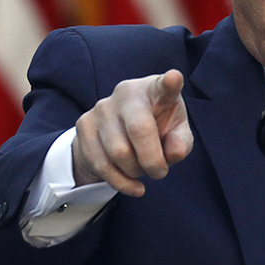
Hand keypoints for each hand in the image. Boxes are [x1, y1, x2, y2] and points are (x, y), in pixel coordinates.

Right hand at [72, 69, 192, 195]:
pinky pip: (103, 165)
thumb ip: (180, 142)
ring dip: (136, 171)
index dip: (169, 83)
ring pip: (119, 153)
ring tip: (141, 168)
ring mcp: (102, 107)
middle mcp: (126, 93)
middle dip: (152, 160)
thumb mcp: (175, 134)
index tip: (174, 78)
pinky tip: (133, 185)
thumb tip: (174, 153)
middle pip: (139, 130)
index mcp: (155, 90)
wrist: (118, 133)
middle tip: (160, 172)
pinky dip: (121, 182)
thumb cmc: (156, 129)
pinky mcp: (84, 125)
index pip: (163, 86)